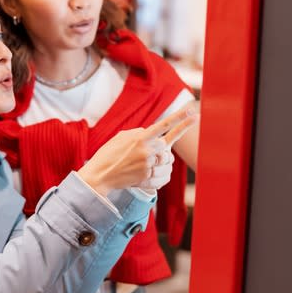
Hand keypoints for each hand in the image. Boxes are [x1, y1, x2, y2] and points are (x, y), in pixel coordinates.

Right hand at [78, 106, 197, 195]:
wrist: (100, 175)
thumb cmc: (109, 154)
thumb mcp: (122, 136)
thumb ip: (140, 133)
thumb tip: (155, 136)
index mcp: (140, 138)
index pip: (164, 126)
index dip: (179, 118)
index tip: (191, 112)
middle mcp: (147, 152)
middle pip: (168, 148)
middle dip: (162, 150)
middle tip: (147, 154)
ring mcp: (148, 167)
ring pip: (169, 164)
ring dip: (162, 164)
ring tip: (145, 165)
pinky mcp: (147, 180)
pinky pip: (165, 177)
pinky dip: (161, 176)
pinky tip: (149, 175)